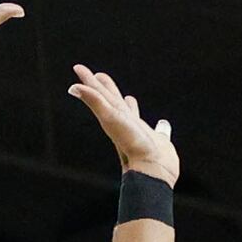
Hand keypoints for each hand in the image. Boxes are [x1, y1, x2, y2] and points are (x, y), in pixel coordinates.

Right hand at [68, 65, 177, 184]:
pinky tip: (77, 87)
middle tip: (89, 73)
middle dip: (100, 86)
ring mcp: (115, 122)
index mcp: (132, 127)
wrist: (154, 170)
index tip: (122, 94)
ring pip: (100, 98)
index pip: (125, 110)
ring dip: (88, 85)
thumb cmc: (158, 163)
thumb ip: (162, 132)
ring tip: (79, 71)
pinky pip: (97, 103)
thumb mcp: (161, 141)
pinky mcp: (111, 120)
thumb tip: (164, 125)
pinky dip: (88, 95)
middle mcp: (122, 123)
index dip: (123, 101)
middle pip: (109, 100)